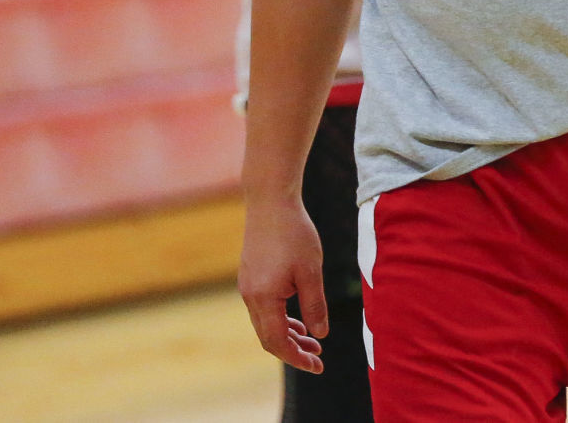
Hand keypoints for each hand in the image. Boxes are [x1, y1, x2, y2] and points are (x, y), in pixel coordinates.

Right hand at [238, 195, 327, 374]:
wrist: (270, 201)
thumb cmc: (294, 233)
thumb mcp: (311, 271)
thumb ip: (314, 304)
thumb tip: (320, 333)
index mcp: (264, 298)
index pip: (278, 342)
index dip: (297, 357)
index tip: (318, 365)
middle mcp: (250, 296)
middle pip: (269, 337)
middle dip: (293, 350)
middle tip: (318, 358)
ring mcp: (248, 286)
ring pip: (266, 323)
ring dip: (288, 334)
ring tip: (313, 341)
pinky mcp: (251, 276)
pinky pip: (264, 308)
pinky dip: (281, 318)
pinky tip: (298, 319)